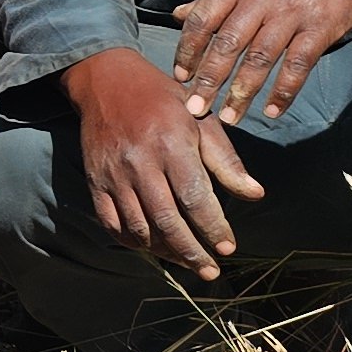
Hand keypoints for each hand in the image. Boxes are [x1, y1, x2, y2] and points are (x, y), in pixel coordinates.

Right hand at [65, 46, 266, 277]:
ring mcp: (115, 175)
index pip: (196, 198)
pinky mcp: (96, 182)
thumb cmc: (162, 98)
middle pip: (168, 221)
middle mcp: (141, 163)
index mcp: (172, 145)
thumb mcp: (201, 118)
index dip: (214, 228)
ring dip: (166, 252)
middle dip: (192, 251)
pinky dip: (133, 242)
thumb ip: (226, 159)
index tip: (228, 248)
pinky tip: (153, 248)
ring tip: (187, 263)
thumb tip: (255, 194)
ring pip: (140, 228)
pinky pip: (113, 223)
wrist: (106, 81)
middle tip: (211, 271)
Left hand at [171, 0, 351, 123]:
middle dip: (208, 80)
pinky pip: (298, 65)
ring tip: (229, 117)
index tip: (180, 76)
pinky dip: (284, 91)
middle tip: (195, 109)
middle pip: (227, 44)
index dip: (188, 50)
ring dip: (242, 93)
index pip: (203, 18)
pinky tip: (272, 111)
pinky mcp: (321, 26)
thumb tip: (177, 14)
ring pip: (260, 59)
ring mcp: (292, 12)